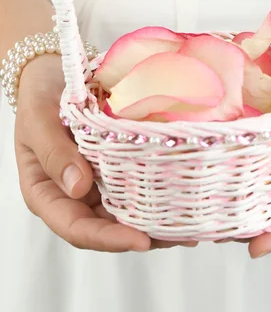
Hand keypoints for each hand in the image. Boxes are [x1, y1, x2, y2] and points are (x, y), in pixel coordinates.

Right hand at [15, 55, 196, 251]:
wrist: (52, 70)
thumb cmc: (38, 95)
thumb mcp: (37, 121)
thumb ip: (53, 154)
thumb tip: (78, 188)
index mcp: (47, 193)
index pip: (76, 227)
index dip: (108, 239)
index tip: (140, 240)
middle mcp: (74, 192)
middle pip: (107, 225)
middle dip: (143, 235)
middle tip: (180, 236)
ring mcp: (98, 178)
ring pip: (126, 209)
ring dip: (157, 219)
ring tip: (192, 224)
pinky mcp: (117, 162)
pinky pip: (137, 181)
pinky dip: (158, 190)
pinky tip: (184, 193)